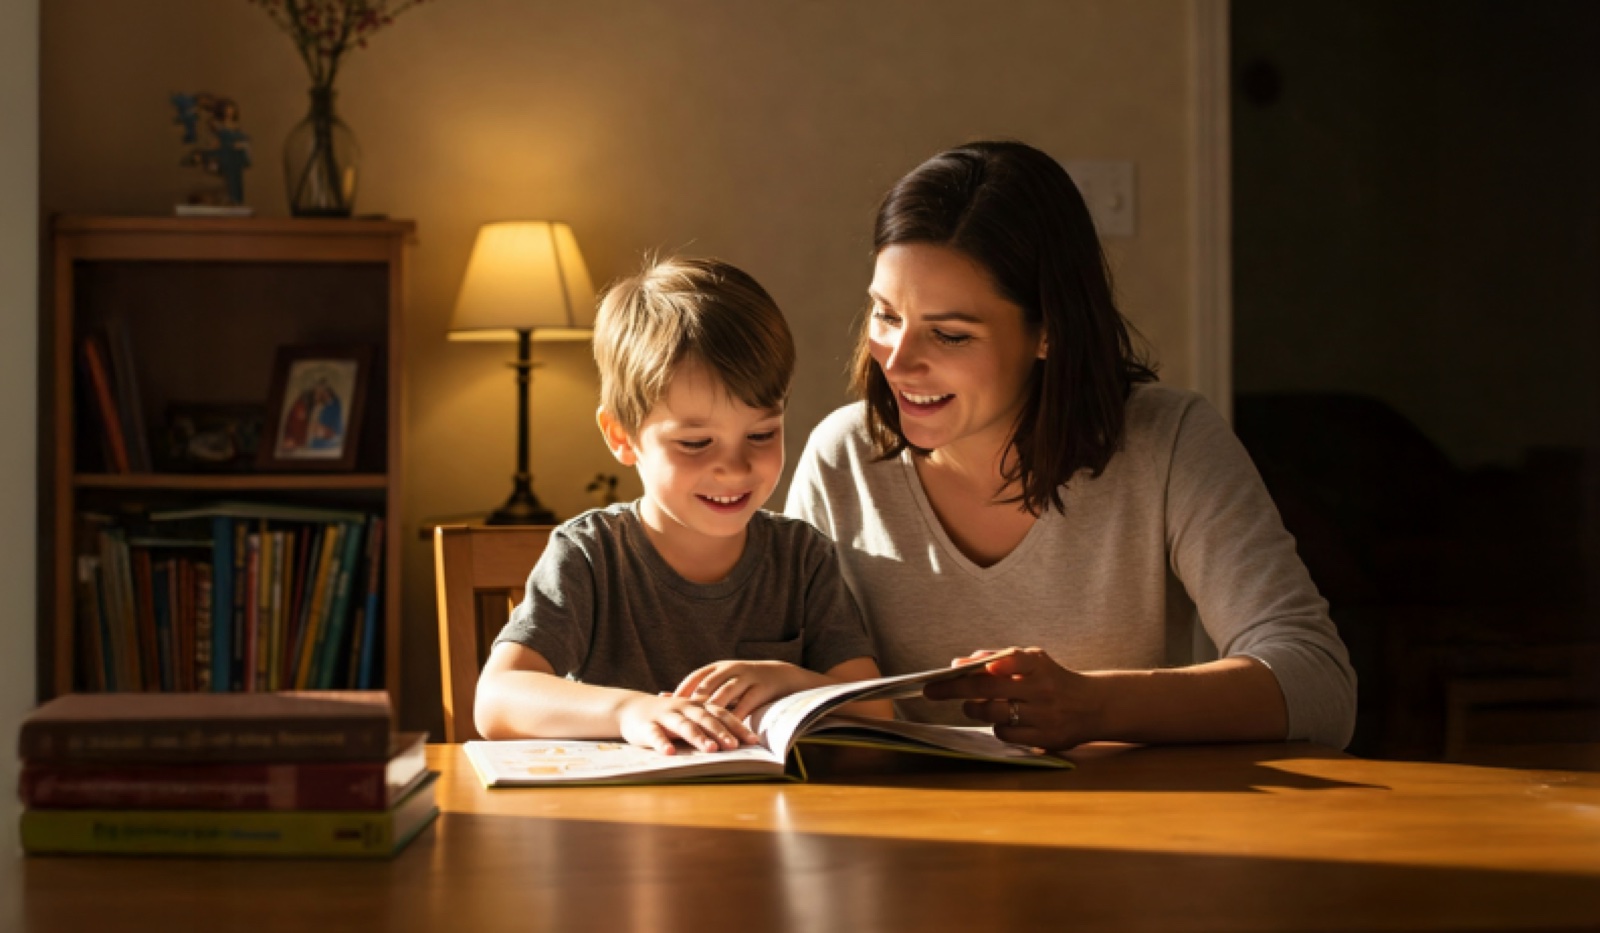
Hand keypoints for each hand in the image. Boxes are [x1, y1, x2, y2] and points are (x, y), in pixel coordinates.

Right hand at [616, 694, 757, 754]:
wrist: (631, 708)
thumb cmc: (669, 716)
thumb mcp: (691, 716)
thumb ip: (711, 724)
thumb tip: (740, 741)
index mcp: (697, 706)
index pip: (721, 714)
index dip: (737, 727)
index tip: (753, 741)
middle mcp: (684, 709)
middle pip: (705, 719)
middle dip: (721, 732)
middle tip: (734, 746)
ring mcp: (665, 716)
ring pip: (684, 726)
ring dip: (698, 737)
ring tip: (711, 750)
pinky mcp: (646, 727)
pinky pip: (655, 735)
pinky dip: (662, 744)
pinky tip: (669, 753)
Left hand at [672, 660, 816, 719]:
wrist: (781, 675)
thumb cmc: (745, 683)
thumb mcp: (723, 681)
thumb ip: (700, 689)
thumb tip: (665, 696)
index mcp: (719, 667)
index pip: (696, 677)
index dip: (682, 691)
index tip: (668, 706)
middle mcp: (731, 669)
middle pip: (709, 684)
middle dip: (695, 701)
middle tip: (681, 717)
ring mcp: (747, 677)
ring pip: (727, 693)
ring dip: (715, 710)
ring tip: (703, 725)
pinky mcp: (761, 687)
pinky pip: (747, 702)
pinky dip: (737, 716)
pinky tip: (729, 729)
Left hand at [922, 647, 1104, 750]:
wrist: (1092, 706)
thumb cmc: (1051, 679)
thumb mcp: (1032, 662)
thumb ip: (997, 658)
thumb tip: (958, 663)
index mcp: (1039, 665)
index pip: (1013, 659)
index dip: (989, 662)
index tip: (959, 666)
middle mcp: (1042, 689)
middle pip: (990, 689)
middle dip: (955, 689)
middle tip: (932, 690)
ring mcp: (1044, 715)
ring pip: (993, 714)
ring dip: (973, 709)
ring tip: (970, 705)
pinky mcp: (1045, 738)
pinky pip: (1005, 734)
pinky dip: (995, 727)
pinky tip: (1001, 720)